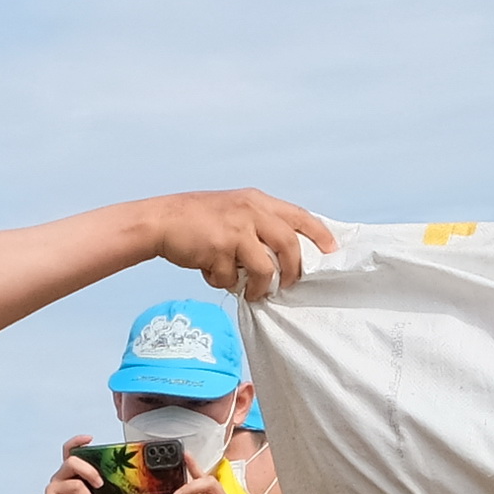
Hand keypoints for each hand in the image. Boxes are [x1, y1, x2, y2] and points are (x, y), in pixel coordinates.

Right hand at [31, 449, 108, 493]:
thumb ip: (96, 486)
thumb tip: (110, 477)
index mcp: (68, 474)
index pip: (69, 451)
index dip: (78, 442)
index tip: (89, 439)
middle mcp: (58, 479)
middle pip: (72, 462)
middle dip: (90, 472)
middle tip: (100, 484)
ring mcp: (52, 490)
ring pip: (76, 485)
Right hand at [132, 189, 332, 300]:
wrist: (161, 221)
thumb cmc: (196, 220)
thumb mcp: (233, 210)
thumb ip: (257, 225)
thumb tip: (282, 254)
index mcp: (257, 201)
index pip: (299, 216)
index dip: (319, 234)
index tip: (332, 250)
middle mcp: (250, 211)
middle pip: (290, 244)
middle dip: (293, 270)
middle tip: (289, 284)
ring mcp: (234, 229)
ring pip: (265, 267)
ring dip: (260, 286)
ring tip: (252, 292)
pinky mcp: (218, 248)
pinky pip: (231, 277)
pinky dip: (223, 282)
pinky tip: (211, 272)